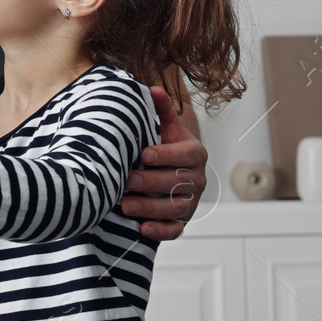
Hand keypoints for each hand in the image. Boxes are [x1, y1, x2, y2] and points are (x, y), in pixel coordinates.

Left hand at [122, 85, 207, 240]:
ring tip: (126, 205)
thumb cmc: (160, 146)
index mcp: (194, 153)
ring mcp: (189, 201)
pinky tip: (142, 228)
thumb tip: (153, 89)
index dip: (166, 155)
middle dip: (151, 182)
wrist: (162, 171)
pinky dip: (161, 231)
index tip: (143, 154)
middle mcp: (196, 178)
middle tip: (127, 180)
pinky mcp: (180, 220)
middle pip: (178, 182)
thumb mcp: (163, 128)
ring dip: (151, 208)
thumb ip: (160, 110)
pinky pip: (175, 230)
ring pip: (175, 208)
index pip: (186, 155)